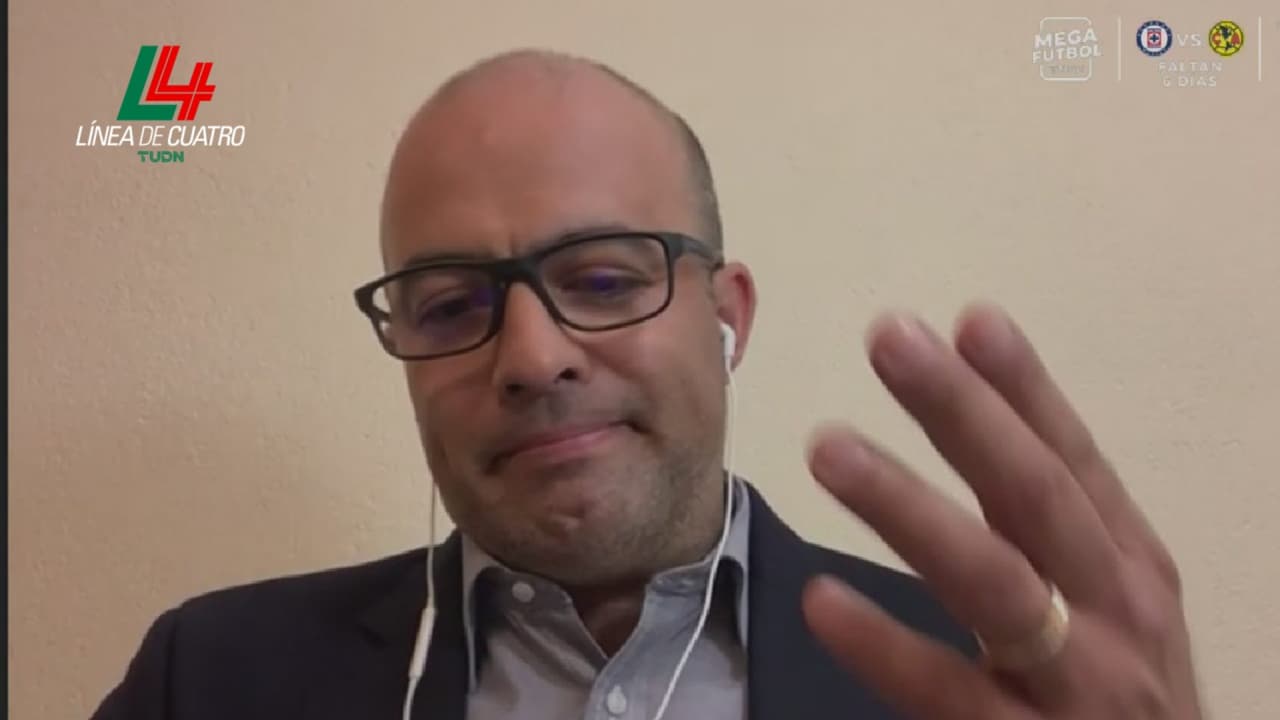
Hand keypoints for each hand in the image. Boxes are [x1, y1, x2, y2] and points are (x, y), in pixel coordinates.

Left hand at [801, 303, 1202, 718]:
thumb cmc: (1119, 698)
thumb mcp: (1113, 609)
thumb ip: (1055, 531)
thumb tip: (976, 415)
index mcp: (1131, 568)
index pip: (1073, 462)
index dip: (1024, 390)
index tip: (970, 317)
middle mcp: (1117, 614)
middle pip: (1035, 497)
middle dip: (963, 412)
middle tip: (891, 338)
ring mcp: (1077, 685)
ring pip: (994, 583)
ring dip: (909, 508)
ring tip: (831, 447)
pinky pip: (948, 692)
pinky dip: (886, 644)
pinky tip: (822, 600)